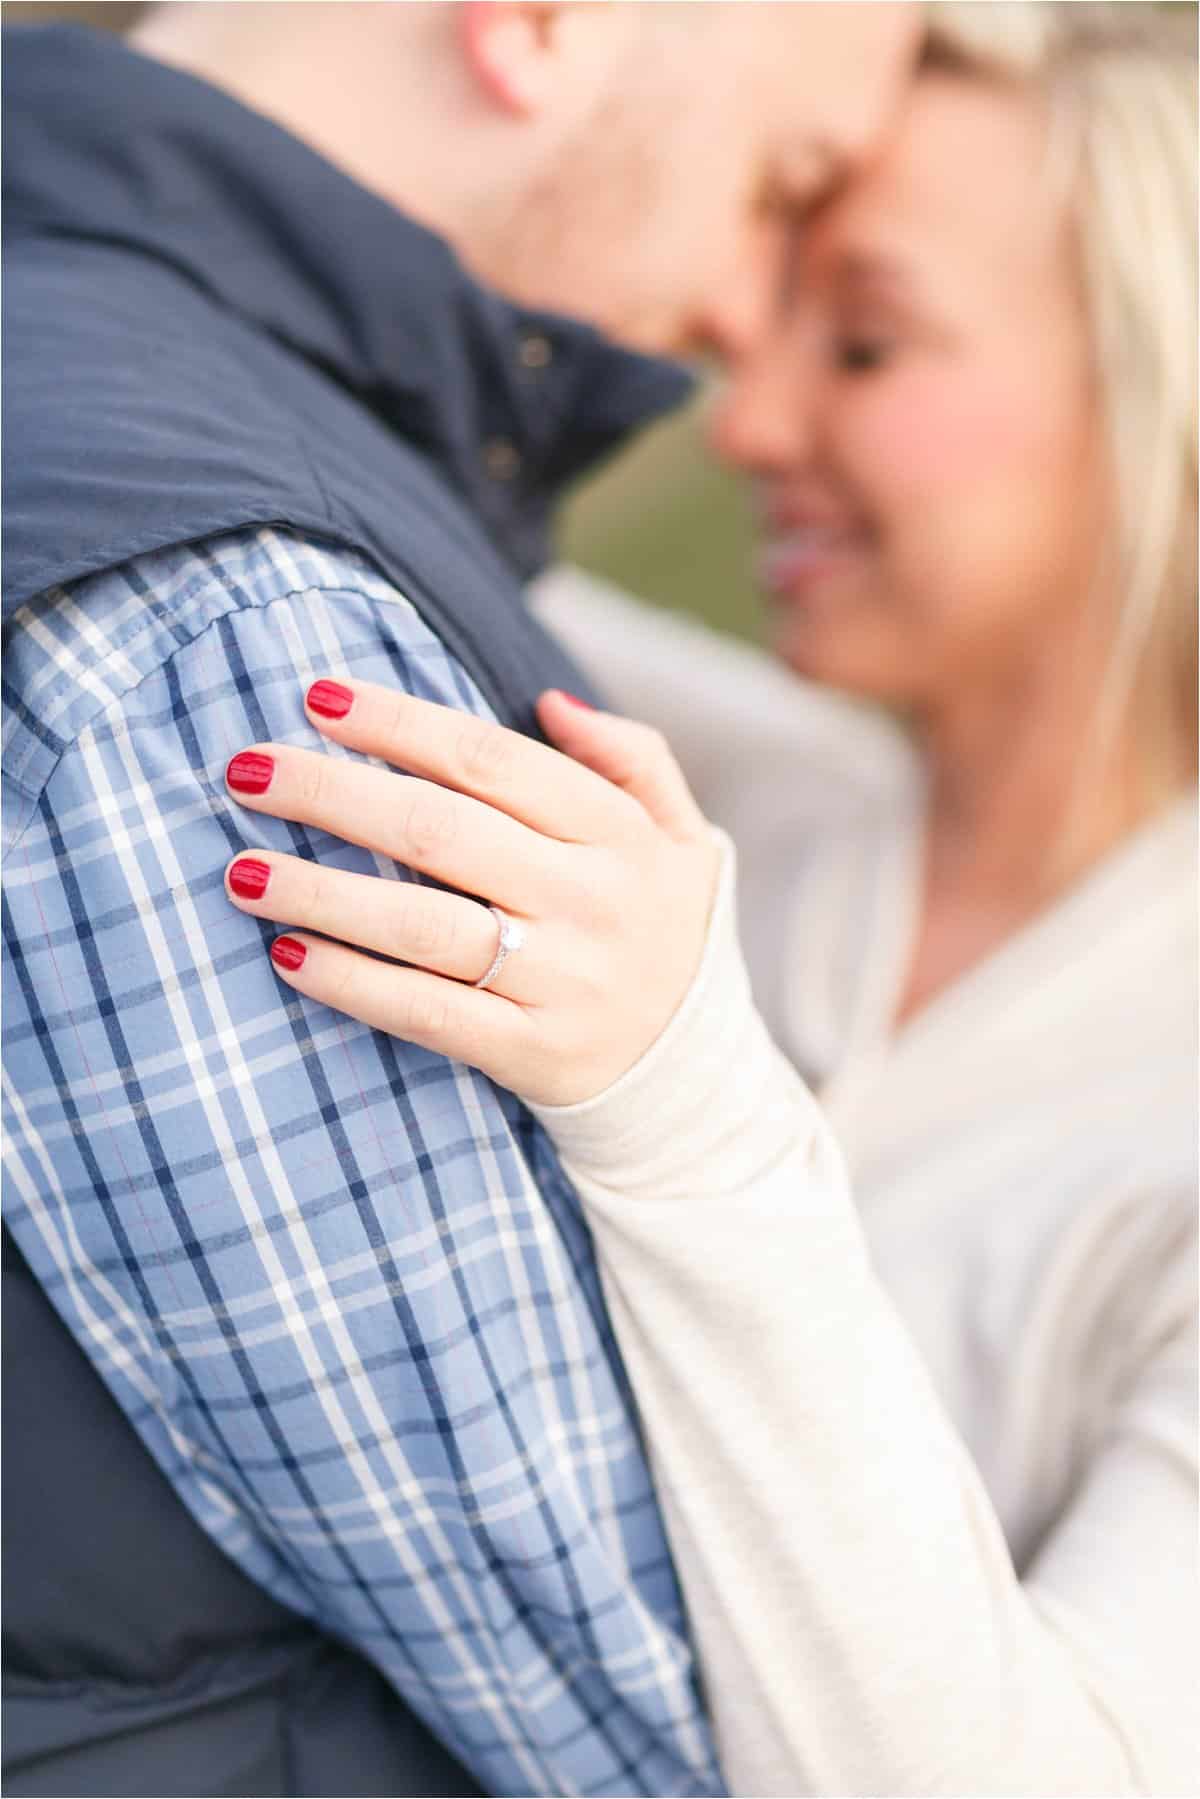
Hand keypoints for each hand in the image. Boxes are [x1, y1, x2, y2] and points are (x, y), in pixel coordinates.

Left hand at [222, 681, 721, 1105]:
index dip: (399, 724)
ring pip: (423, 926)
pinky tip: (288, 953)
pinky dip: (354, 982)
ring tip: (240, 869)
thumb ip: (632, 758)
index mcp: (618, 833)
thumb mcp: (681, 834)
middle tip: (246, 770)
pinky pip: (427, 1013)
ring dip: (321, 892)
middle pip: (440, 832)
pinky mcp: (529, 1052)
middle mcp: (590, 901)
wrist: (693, 1072)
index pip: (491, 761)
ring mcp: (561, 981)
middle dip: (333, 794)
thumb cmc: (662, 929)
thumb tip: (550, 703)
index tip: (316, 696)